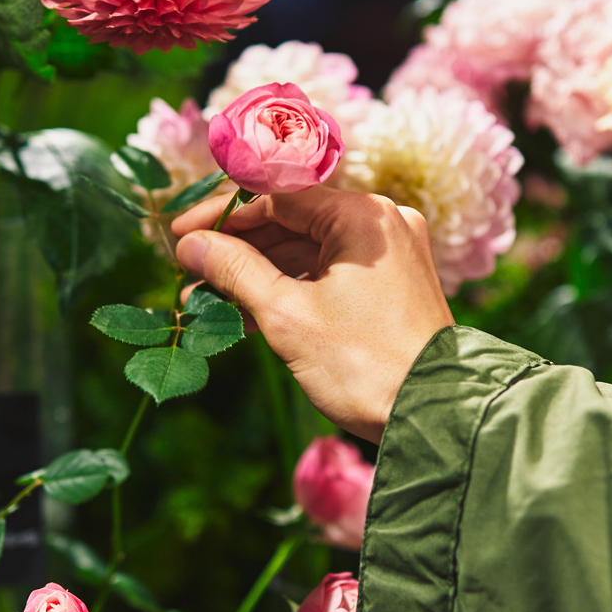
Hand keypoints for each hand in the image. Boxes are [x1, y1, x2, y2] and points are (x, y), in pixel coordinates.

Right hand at [171, 188, 454, 441]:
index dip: (222, 215)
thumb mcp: (287, 315)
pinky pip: (329, 275)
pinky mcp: (392, 288)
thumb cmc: (363, 364)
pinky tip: (246, 315)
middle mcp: (382, 224)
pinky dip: (290, 290)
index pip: (277, 196)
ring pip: (308, 251)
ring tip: (204, 301)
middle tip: (187, 272)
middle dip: (236, 249)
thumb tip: (190, 245)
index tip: (180, 235)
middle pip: (292, 221)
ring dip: (257, 274)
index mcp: (363, 216)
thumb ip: (235, 271)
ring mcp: (391, 257)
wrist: (432, 416)